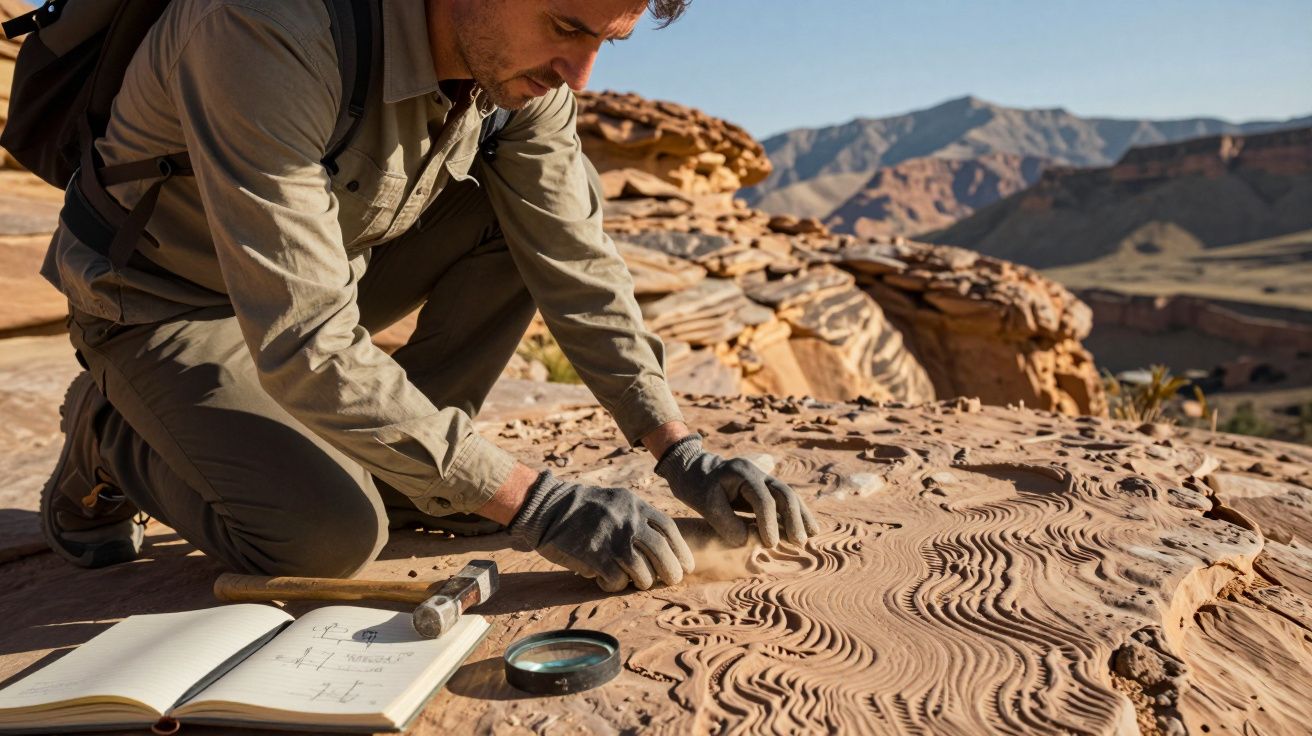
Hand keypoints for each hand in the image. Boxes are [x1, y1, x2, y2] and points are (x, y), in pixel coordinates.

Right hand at [507, 470, 694, 591]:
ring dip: (642, 581)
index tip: (686, 566)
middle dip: (671, 572)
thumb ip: (640, 517)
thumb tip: (663, 544)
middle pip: (662, 554)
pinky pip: (616, 581)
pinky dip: (614, 585)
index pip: (669, 530)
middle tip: (670, 581)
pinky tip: (606, 580)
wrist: (549, 507)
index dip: (682, 551)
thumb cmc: (584, 507)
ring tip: (634, 580)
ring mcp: (613, 540)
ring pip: (643, 573)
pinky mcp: (596, 557)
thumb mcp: (618, 501)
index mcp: (637, 506)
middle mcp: (629, 522)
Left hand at [655, 434, 818, 547]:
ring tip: (811, 536)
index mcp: (742, 473)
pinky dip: (795, 514)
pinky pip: (783, 501)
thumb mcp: (704, 504)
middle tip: (799, 542)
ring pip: (789, 496)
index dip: (769, 523)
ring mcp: (764, 478)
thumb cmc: (696, 487)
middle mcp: (758, 472)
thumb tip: (749, 540)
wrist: (692, 469)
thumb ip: (726, 523)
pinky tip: (806, 528)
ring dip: (801, 516)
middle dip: (793, 519)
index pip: (763, 499)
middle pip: (784, 494)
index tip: (770, 544)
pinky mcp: (764, 488)